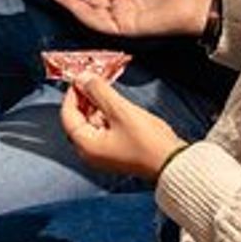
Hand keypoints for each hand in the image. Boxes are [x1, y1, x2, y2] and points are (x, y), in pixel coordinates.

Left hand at [58, 74, 183, 180]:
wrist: (173, 163)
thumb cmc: (149, 144)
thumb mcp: (121, 111)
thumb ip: (99, 92)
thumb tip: (83, 78)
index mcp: (86, 146)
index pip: (67, 115)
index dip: (73, 94)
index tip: (80, 78)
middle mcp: (90, 153)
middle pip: (78, 119)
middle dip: (84, 98)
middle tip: (92, 80)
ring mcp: (103, 154)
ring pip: (91, 123)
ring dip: (96, 105)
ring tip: (104, 88)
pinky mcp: (116, 151)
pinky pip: (103, 129)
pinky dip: (106, 114)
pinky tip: (114, 103)